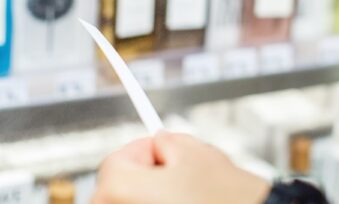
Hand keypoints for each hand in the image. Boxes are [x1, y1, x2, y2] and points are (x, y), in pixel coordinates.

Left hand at [92, 132, 269, 203]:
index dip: (143, 149)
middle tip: (178, 170)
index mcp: (118, 190)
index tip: (159, 146)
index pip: (117, 160)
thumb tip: (161, 143)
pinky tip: (189, 202)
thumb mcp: (193, 151)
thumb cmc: (221, 196)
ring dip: (155, 193)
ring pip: (137, 201)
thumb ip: (167, 140)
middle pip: (123, 185)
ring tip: (189, 190)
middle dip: (148, 173)